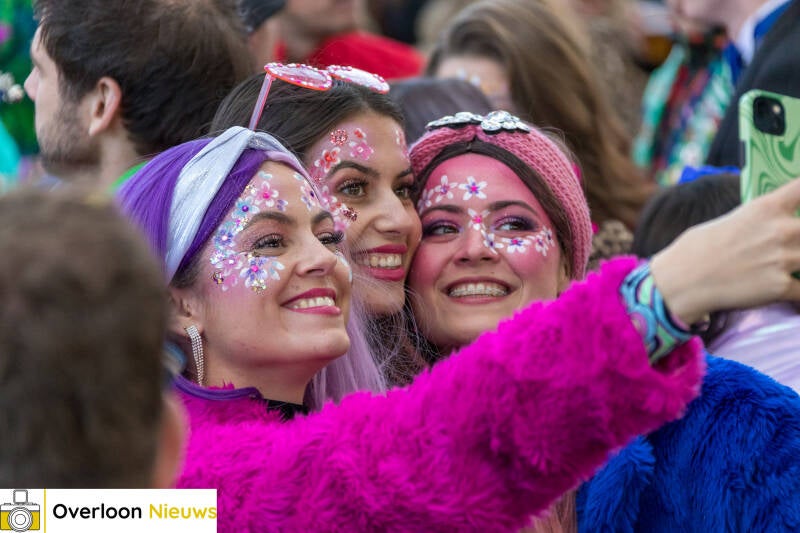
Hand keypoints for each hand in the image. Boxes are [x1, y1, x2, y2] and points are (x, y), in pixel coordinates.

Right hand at [650, 176, 799, 323]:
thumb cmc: (696, 249)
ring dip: (799, 266)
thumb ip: (759, 222)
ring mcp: (784, 259)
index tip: (799, 203)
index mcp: (766, 208)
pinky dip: (797, 293)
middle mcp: (781, 230)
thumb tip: (775, 227)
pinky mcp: (781, 287)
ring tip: (783, 269)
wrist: (682, 282)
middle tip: (791, 246)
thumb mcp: (730, 222)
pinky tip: (786, 291)